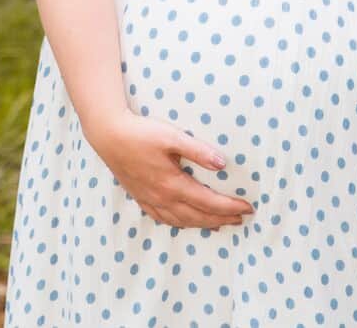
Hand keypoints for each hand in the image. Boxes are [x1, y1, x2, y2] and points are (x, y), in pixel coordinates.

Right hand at [85, 111, 254, 230]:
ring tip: (219, 223)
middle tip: (240, 219)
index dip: (230, 207)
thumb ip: (198, 151)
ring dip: (203, 224)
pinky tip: (185, 221)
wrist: (108, 135)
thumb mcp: (172, 136)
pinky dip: (180, 223)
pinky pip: (163, 219)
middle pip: (198, 216)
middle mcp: (163, 197)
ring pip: (181, 221)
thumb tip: (222, 164)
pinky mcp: (140, 197)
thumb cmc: (141, 133)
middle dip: (221, 219)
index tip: (248, 208)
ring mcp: (150, 200)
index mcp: (173, 184)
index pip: (209, 202)